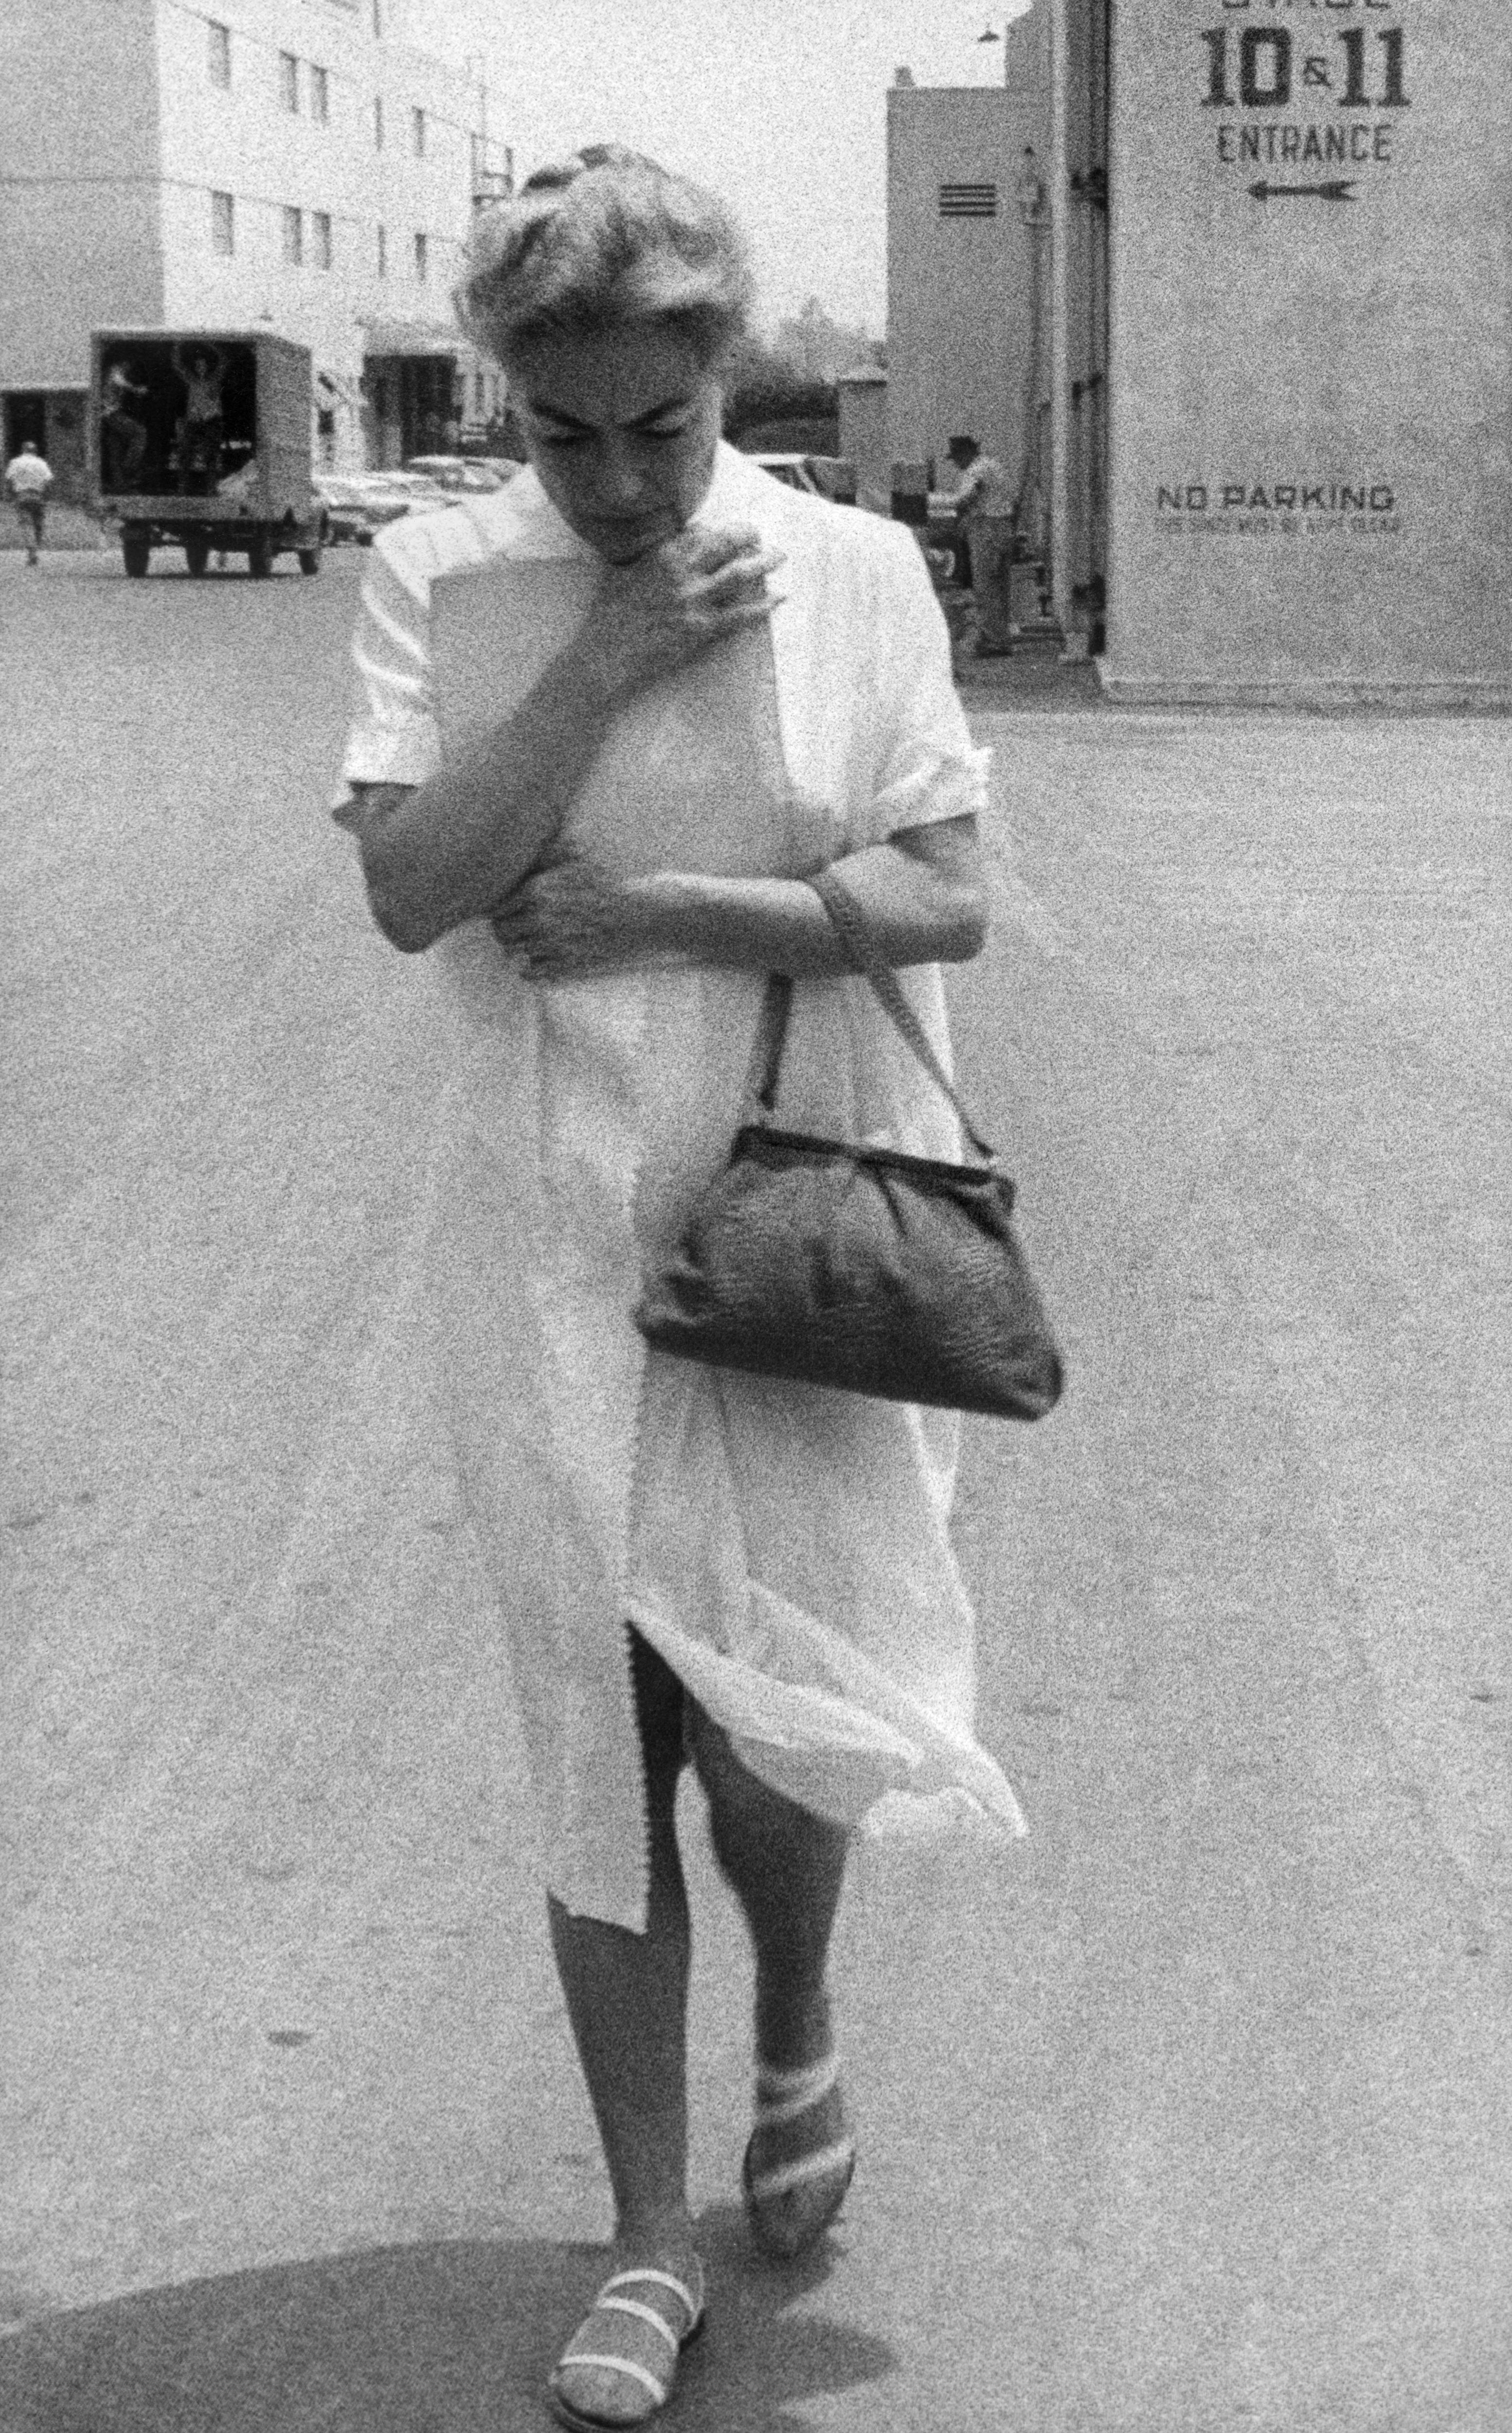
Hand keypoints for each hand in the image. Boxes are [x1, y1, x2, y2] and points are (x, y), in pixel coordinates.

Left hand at [489, 851, 656, 980]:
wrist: (638, 919)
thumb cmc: (606, 889)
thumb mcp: (574, 862)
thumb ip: (543, 856)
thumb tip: (519, 848)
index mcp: (537, 890)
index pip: (495, 907)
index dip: (502, 910)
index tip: (511, 911)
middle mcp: (539, 918)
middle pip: (501, 933)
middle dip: (509, 931)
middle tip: (521, 928)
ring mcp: (551, 944)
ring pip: (513, 953)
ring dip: (521, 948)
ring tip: (535, 942)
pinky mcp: (563, 967)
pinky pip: (528, 973)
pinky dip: (530, 968)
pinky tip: (541, 959)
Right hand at [578, 522, 783, 705]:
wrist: (606, 656)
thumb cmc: (610, 615)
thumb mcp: (626, 571)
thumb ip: (653, 555)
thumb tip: (677, 545)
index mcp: (661, 553)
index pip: (700, 530)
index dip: (717, 529)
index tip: (725, 530)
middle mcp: (681, 571)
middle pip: (725, 543)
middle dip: (748, 535)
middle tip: (759, 534)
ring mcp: (693, 601)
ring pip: (739, 574)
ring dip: (764, 563)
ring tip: (780, 556)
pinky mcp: (701, 630)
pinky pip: (740, 615)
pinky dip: (763, 606)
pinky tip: (779, 599)